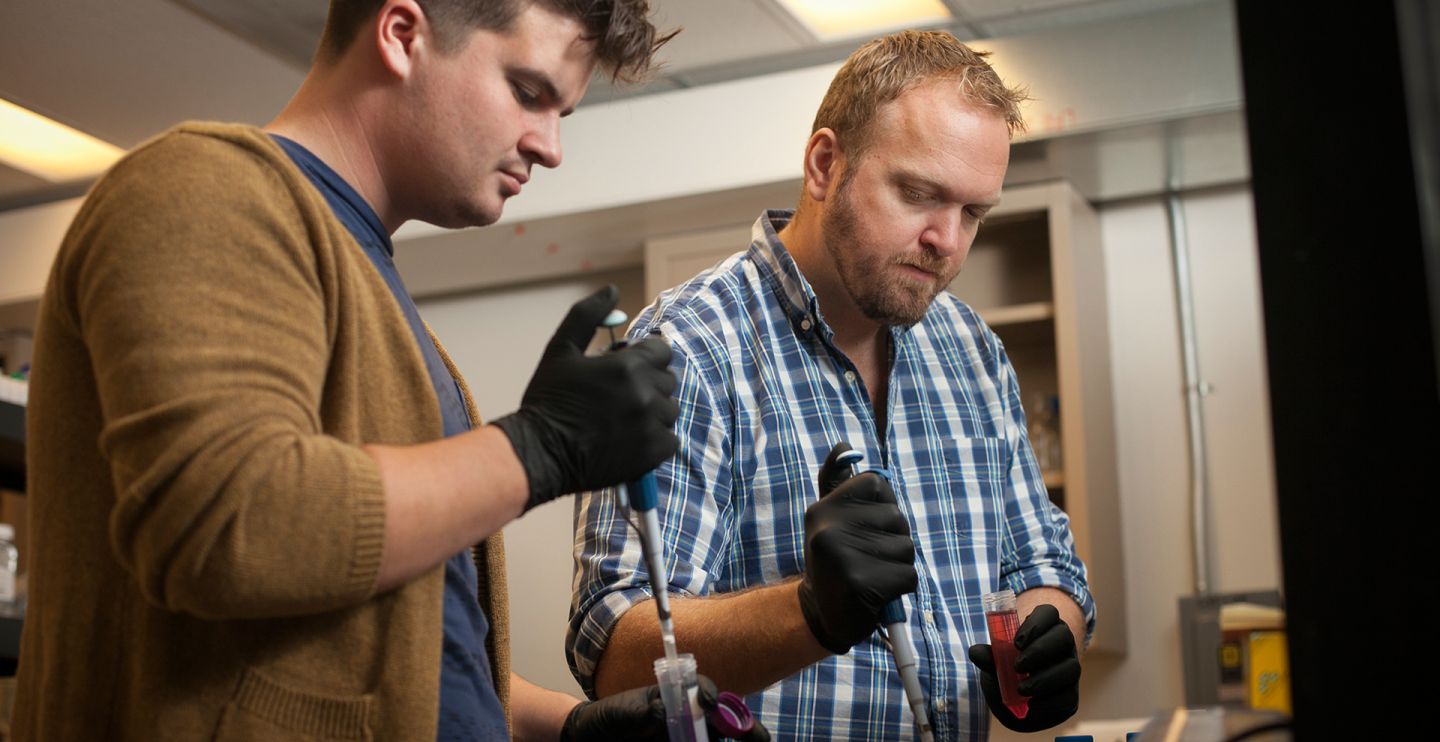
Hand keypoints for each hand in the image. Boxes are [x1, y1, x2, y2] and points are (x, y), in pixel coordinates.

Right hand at [493, 286, 679, 510]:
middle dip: (646, 383)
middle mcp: (645, 394)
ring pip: (669, 410)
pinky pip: (669, 439)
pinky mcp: (652, 453)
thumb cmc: (548, 398)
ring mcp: (650, 425)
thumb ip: (587, 314)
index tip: (625, 370)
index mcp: (628, 365)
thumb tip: (611, 290)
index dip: (644, 358)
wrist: (539, 452)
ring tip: (622, 418)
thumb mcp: (560, 348)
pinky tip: (628, 438)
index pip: (661, 351)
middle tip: (617, 396)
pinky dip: (653, 439)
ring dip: (651, 411)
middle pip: (666, 380)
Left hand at [559, 675, 769, 741]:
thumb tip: (661, 714)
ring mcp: (686, 738)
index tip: (709, 704)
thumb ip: (643, 713)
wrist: (592, 738)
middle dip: (746, 730)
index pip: (704, 691)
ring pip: (716, 741)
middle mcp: (688, 719)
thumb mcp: (624, 713)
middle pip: (725, 722)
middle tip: (758, 739)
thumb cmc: (609, 718)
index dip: (712, 694)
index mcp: (677, 698)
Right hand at [796, 442, 917, 653]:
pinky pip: (908, 576)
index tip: (866, 528)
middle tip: (868, 558)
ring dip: (898, 565)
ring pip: (906, 547)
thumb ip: (838, 483)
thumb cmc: (835, 563)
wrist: (821, 616)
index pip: (877, 483)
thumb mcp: (830, 521)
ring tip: (872, 575)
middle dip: (893, 540)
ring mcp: (843, 556)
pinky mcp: (861, 584)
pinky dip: (900, 588)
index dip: (882, 506)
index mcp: (823, 509)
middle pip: (896, 517)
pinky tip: (877, 593)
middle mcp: (829, 528)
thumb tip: (844, 444)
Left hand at [967, 603, 1080, 731]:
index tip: (1016, 642)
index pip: (1049, 612)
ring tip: (1021, 689)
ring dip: (1045, 679)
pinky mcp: (1071, 697)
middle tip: (1017, 666)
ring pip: (1073, 668)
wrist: (1015, 709)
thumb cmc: (1006, 676)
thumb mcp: (994, 666)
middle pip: (1064, 636)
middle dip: (1041, 650)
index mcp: (1044, 629)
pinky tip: (1031, 704)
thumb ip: (988, 658)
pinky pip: (1069, 697)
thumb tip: (975, 652)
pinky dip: (1048, 701)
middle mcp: (1062, 646)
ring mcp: (1070, 670)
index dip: (1037, 622)